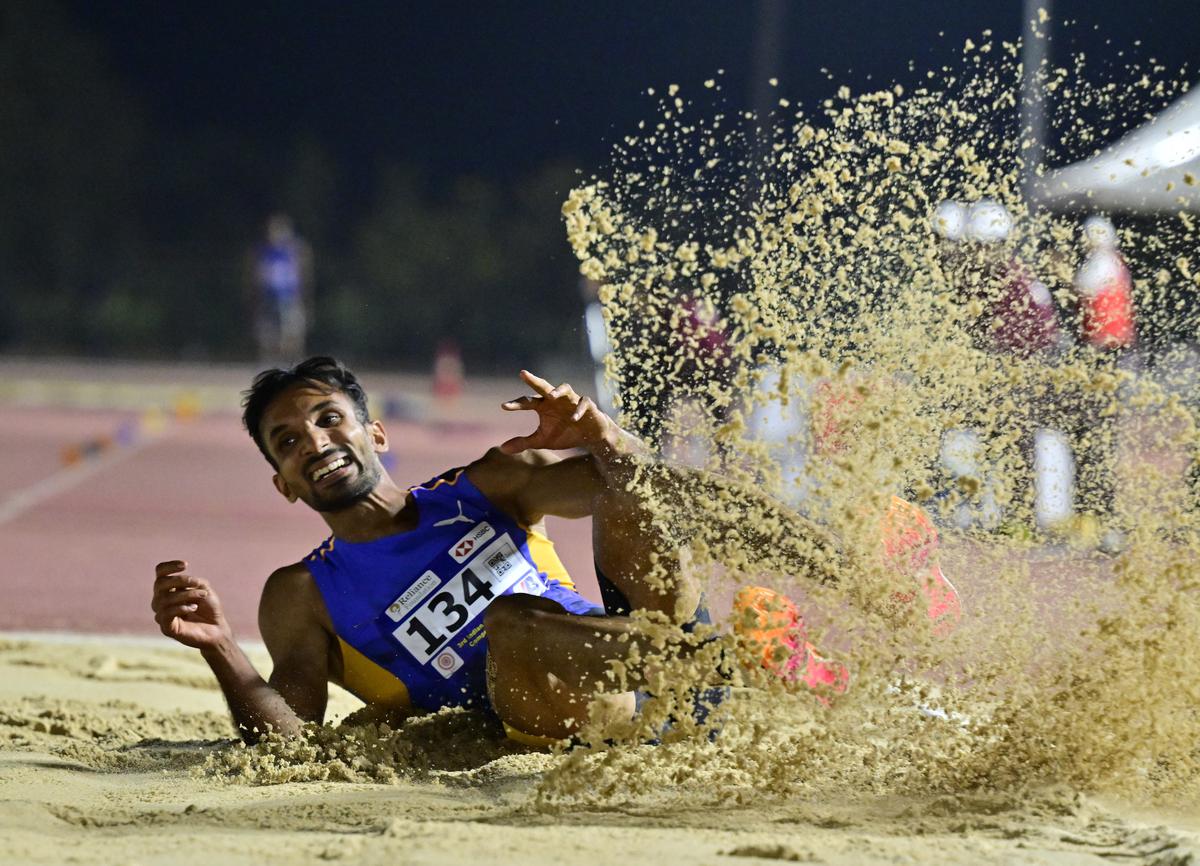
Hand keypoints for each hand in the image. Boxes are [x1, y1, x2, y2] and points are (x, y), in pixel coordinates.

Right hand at [151, 561, 233, 650]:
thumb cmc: (209, 607)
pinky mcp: (166, 628)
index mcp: (168, 588)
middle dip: (180, 580)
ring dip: (187, 594)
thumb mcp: (204, 588)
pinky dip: (181, 608)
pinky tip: (193, 608)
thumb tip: (182, 583)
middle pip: (160, 584)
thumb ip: (192, 582)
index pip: (160, 573)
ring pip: (165, 598)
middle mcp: (161, 600)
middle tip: (197, 583)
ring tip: (202, 596)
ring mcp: (162, 614)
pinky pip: (166, 613)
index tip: (185, 565)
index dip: (169, 566)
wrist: (217, 628)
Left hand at [499, 370, 613, 454]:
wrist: (590, 437)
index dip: (516, 404)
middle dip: (534, 380)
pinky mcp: (588, 406)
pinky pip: (583, 403)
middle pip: (543, 386)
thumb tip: (502, 449)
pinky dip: (578, 410)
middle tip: (522, 373)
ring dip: (558, 391)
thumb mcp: (542, 440)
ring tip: (550, 396)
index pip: (527, 402)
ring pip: (565, 389)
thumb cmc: (564, 434)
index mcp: (544, 406)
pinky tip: (573, 418)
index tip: (504, 406)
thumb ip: (524, 442)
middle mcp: (556, 399)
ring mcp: (572, 401)